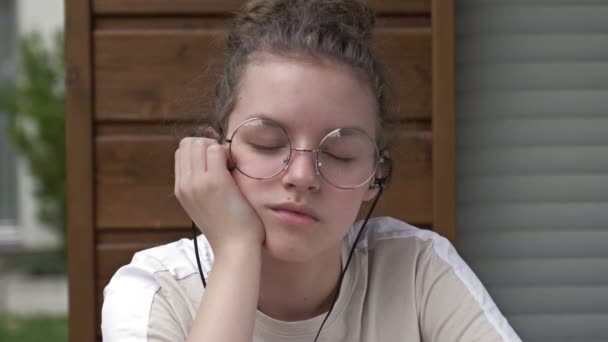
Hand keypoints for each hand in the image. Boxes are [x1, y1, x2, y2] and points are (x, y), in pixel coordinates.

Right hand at [174, 137, 264, 255]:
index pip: (182, 152)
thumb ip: (201, 186)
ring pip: (198, 143)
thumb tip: (210, 164)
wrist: (234, 249)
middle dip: (207, 145)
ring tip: (229, 168)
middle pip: (187, 143)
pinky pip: (215, 149)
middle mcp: (184, 184)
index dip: (200, 151)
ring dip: (216, 148)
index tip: (217, 165)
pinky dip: (227, 153)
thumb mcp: (204, 206)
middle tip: (224, 164)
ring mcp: (197, 182)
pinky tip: (235, 171)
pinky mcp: (215, 182)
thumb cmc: (227, 228)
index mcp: (181, 189)